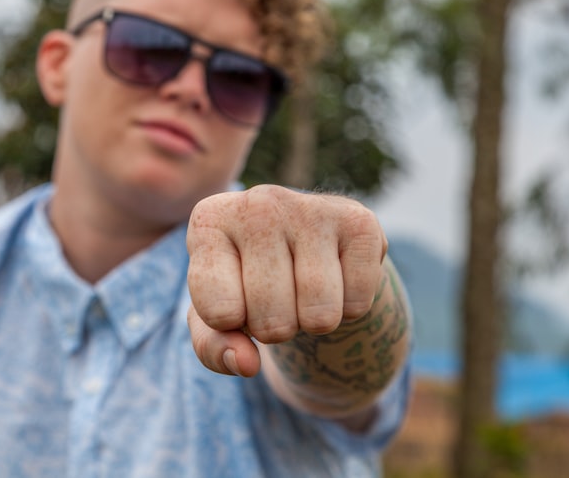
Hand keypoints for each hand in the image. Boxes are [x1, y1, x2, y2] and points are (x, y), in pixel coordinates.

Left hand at [186, 184, 387, 377]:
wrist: (305, 244)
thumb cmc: (247, 281)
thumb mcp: (215, 314)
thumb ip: (212, 347)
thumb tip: (246, 365)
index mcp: (209, 221)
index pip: (218, 312)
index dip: (231, 324)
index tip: (234, 298)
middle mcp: (257, 203)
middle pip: (270, 319)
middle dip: (275, 328)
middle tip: (275, 298)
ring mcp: (311, 208)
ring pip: (319, 315)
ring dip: (313, 323)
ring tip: (303, 291)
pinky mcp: (360, 222)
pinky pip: (357, 305)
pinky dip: (349, 310)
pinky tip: (335, 278)